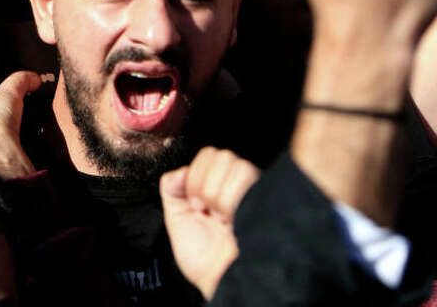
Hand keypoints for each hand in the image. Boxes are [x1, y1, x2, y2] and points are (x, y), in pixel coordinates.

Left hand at [161, 147, 261, 300]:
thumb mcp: (177, 218)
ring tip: (218, 216)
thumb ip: (171, 189)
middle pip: (222, 155)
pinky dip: (229, 198)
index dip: (195, 175)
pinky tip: (228, 219)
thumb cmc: (203, 257)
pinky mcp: (264, 202)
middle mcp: (238, 189)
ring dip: (217, 193)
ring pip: (237, 165)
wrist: (217, 282)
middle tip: (204, 209)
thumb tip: (180, 171)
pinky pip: (248, 177)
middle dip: (204, 184)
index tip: (193, 203)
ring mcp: (253, 195)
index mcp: (218, 187)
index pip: (210, 154)